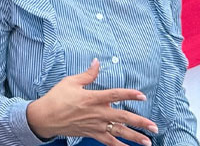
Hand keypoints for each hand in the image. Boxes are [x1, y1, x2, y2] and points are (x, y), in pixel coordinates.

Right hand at [26, 59, 155, 145]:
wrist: (46, 117)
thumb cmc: (57, 98)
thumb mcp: (71, 82)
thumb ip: (88, 74)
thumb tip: (97, 62)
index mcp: (93, 98)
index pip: (115, 95)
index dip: (130, 94)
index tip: (142, 95)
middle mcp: (97, 113)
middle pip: (123, 117)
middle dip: (140, 122)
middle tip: (154, 127)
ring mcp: (96, 125)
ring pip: (119, 132)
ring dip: (135, 137)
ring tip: (148, 141)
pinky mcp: (92, 134)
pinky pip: (108, 142)